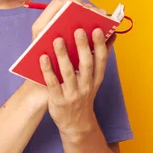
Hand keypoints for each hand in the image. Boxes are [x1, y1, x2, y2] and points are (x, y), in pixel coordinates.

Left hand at [32, 0, 115, 136]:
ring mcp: (72, 92)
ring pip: (68, 72)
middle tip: (78, 29)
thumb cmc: (83, 93)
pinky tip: (42, 58)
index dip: (100, 44)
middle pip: (86, 64)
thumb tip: (109, 34)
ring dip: (63, 56)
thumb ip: (100, 57)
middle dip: (83, 46)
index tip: (97, 29)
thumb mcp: (95, 79)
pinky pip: (52, 83)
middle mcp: (86, 84)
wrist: (76, 124)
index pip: (101, 59)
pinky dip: (47, 70)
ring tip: (58, 39)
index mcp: (96, 77)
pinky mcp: (58, 99)